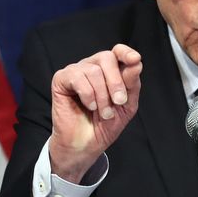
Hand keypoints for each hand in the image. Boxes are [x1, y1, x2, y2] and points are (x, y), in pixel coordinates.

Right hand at [49, 44, 141, 181]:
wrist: (86, 145)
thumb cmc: (105, 124)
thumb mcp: (126, 105)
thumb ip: (132, 84)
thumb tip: (136, 62)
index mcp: (109, 70)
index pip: (117, 51)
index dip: (126, 53)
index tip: (135, 60)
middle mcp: (92, 66)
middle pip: (106, 57)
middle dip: (116, 81)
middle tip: (119, 102)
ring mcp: (76, 71)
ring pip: (93, 70)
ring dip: (102, 95)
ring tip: (103, 112)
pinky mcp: (61, 80)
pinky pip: (77, 77)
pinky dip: (88, 94)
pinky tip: (90, 106)